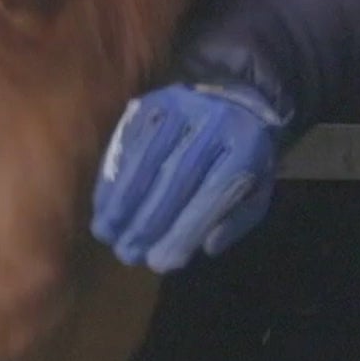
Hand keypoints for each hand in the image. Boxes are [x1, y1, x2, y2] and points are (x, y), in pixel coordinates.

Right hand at [92, 82, 283, 272]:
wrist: (235, 97)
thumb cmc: (244, 155)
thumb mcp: (257, 189)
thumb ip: (236, 219)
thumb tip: (205, 247)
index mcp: (246, 145)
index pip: (213, 194)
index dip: (185, 231)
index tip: (160, 263)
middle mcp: (213, 121)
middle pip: (175, 177)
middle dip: (148, 221)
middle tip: (127, 254)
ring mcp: (180, 107)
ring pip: (146, 159)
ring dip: (122, 201)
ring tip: (106, 233)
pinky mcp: (153, 102)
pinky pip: (128, 144)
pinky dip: (112, 177)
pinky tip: (102, 206)